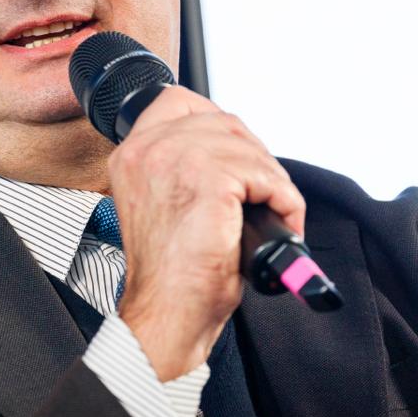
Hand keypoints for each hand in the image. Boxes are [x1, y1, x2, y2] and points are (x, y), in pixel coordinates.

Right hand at [108, 86, 304, 380]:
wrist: (167, 314)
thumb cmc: (172, 273)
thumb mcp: (166, 204)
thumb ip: (184, 168)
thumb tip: (236, 152)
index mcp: (132, 154)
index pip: (179, 102)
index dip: (219, 124)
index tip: (240, 156)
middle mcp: (147, 150)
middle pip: (224, 122)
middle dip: (255, 156)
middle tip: (267, 194)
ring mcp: (176, 161)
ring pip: (249, 148)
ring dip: (273, 182)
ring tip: (278, 215)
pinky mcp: (209, 181)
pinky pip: (266, 175)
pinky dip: (285, 200)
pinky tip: (283, 222)